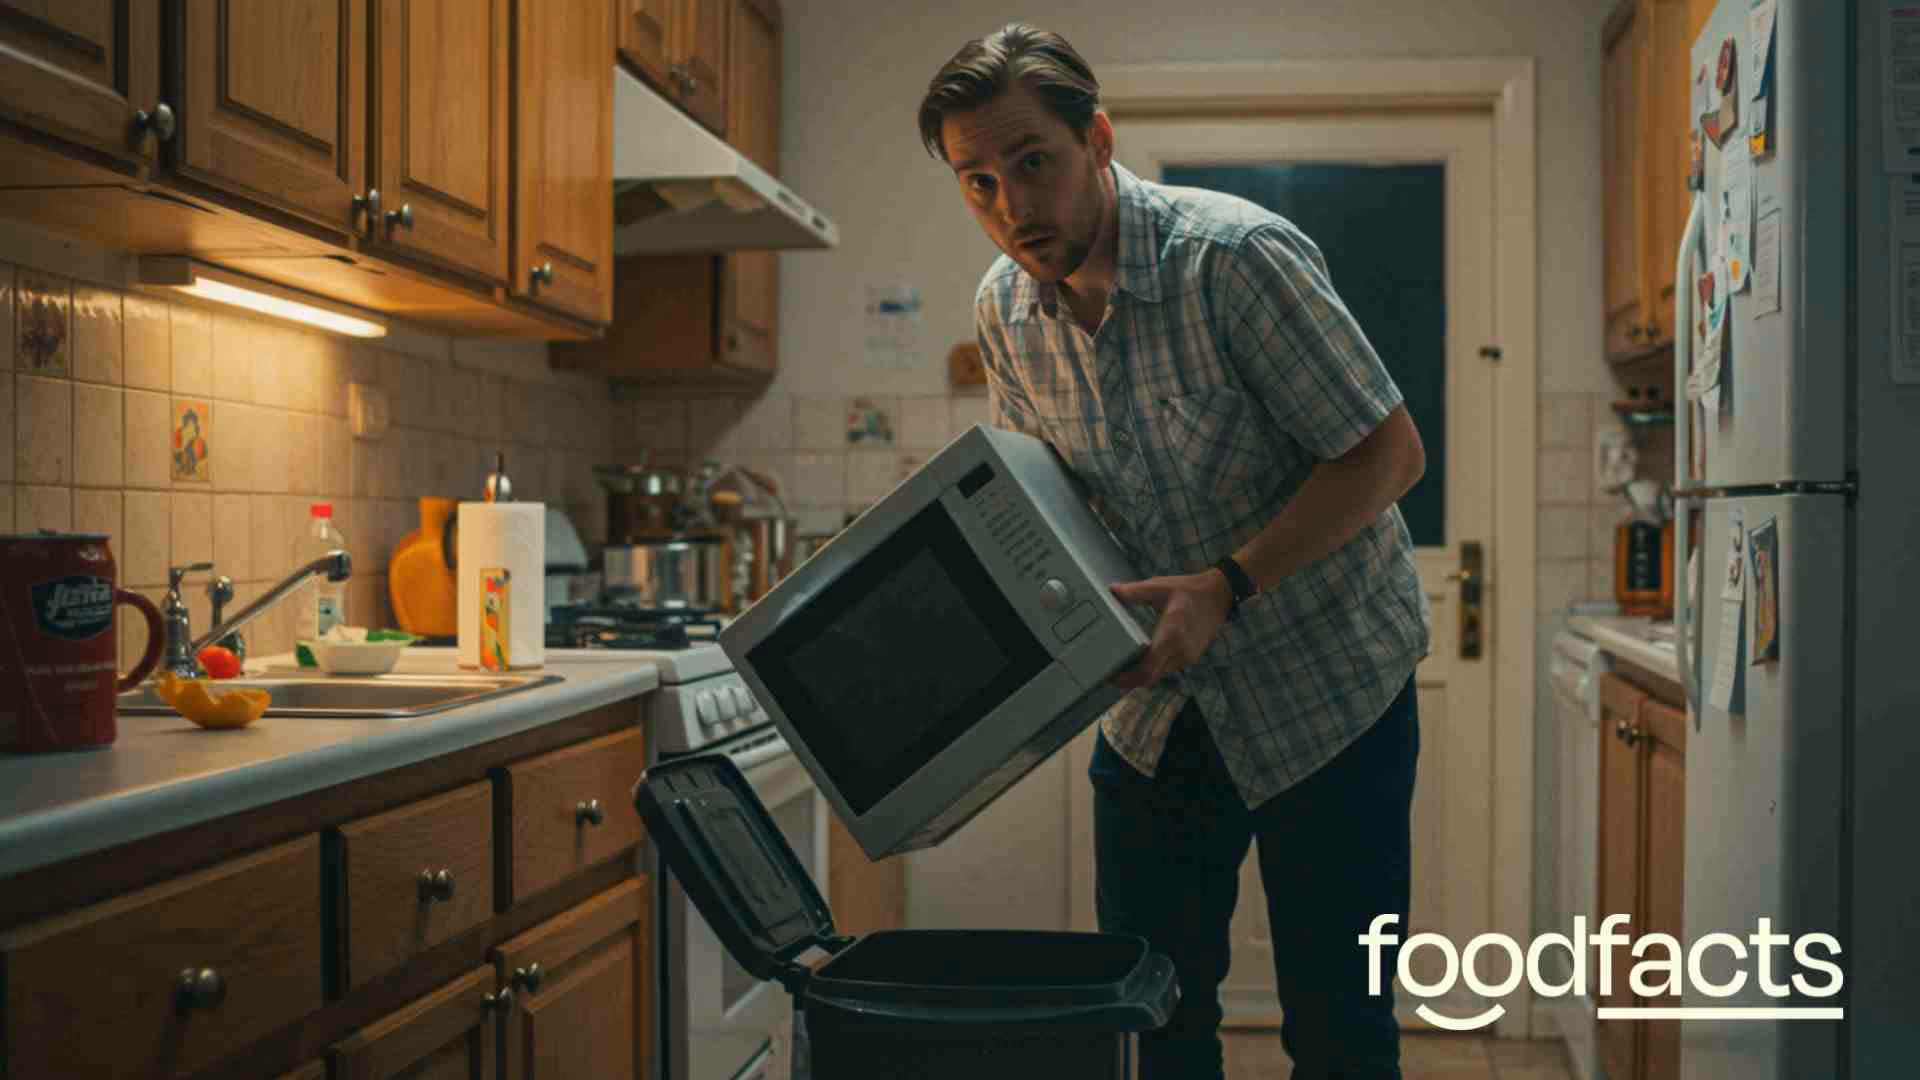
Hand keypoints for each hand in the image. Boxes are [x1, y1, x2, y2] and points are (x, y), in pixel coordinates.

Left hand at [1106, 570, 1232, 688]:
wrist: (1220, 595)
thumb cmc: (1190, 590)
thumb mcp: (1160, 587)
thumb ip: (1135, 591)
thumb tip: (1112, 590)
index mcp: (1171, 635)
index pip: (1148, 668)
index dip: (1128, 678)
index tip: (1112, 677)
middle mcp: (1180, 651)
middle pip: (1151, 678)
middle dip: (1130, 680)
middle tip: (1111, 675)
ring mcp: (1188, 656)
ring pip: (1160, 674)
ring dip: (1142, 674)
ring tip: (1123, 666)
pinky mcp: (1191, 656)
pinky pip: (1168, 668)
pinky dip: (1154, 668)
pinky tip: (1142, 658)